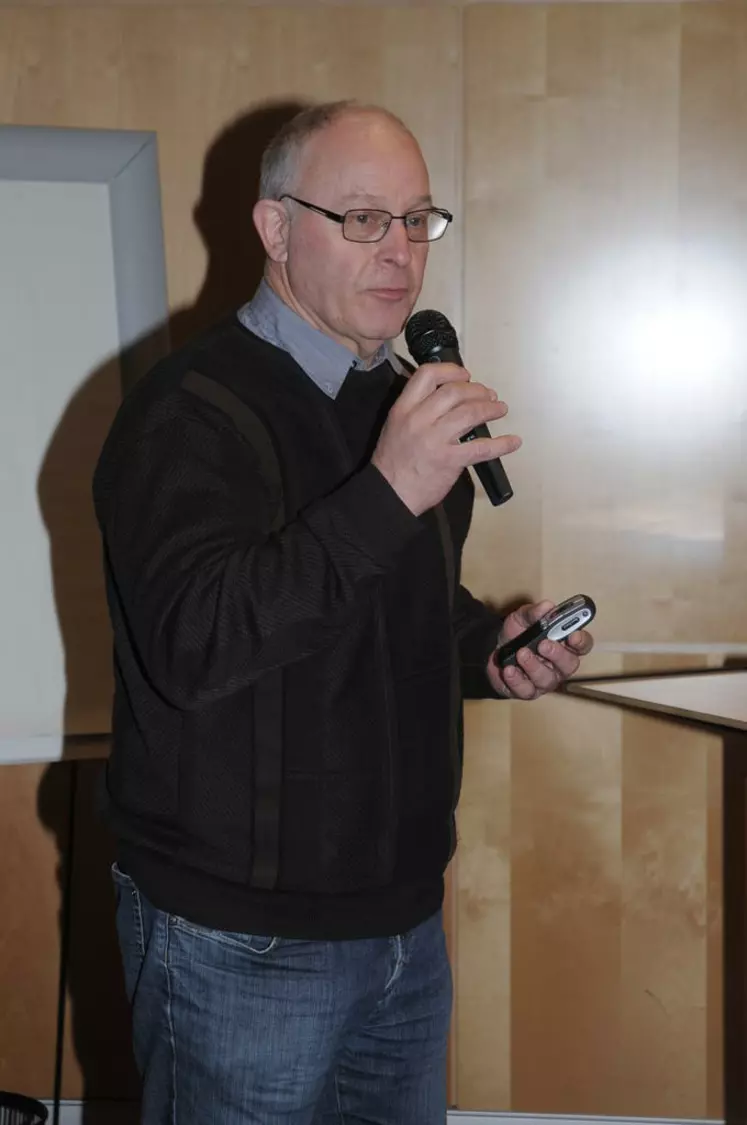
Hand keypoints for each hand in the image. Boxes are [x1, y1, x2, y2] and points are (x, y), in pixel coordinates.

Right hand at [371, 362, 520, 516]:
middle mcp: (419, 420)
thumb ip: (417, 408)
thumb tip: (448, 398)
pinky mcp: (449, 460)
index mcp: (404, 409)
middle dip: (477, 390)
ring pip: (470, 413)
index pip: (427, 375)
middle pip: (455, 391)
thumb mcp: (395, 426)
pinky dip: (501, 444)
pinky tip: (512, 441)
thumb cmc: (392, 464)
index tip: (465, 375)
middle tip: (488, 395)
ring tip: (500, 409)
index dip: (451, 370)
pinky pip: (481, 448)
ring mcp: (435, 440)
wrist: (389, 493)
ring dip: (491, 408)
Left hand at [486, 600, 593, 700]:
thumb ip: (534, 612)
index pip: (582, 645)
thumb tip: (547, 606)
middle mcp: (559, 665)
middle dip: (558, 655)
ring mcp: (545, 680)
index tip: (573, 635)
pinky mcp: (528, 691)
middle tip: (543, 645)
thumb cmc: (517, 634)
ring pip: (548, 680)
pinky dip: (517, 680)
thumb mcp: (522, 618)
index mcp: (564, 644)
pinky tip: (509, 669)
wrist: (493, 649)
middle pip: (570, 665)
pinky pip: (527, 690)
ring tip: (521, 653)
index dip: (581, 641)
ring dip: (534, 666)